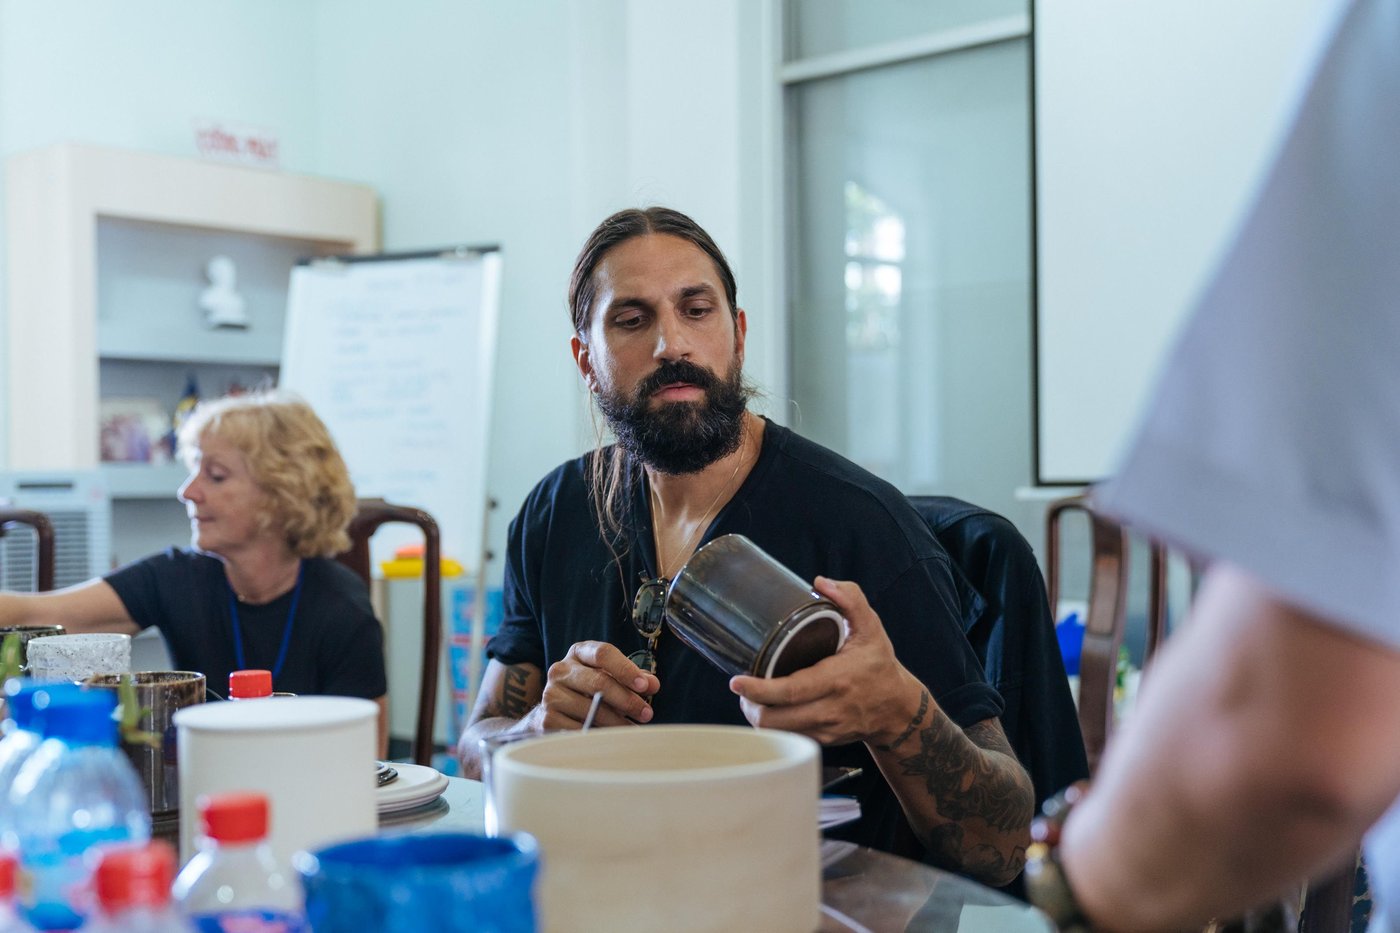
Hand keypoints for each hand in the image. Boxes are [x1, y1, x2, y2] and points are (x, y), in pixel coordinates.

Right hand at [528, 640, 660, 729]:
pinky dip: (597, 735)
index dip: (626, 669)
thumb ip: (633, 678)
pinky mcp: (546, 719)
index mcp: (578, 653)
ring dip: (616, 722)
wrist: (552, 711)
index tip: (645, 686)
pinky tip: (610, 739)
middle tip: (646, 713)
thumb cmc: (588, 691)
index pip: (603, 653)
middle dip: (627, 699)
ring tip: (632, 729)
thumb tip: (652, 684)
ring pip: (591, 709)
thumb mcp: (609, 677)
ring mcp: (551, 695)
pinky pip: (578, 729)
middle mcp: (560, 670)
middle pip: (598, 682)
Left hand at [728, 576, 924, 745]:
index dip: (759, 689)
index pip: (791, 691)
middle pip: (776, 719)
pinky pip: (789, 737)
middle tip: (740, 687)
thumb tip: (821, 583)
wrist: (898, 710)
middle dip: (750, 706)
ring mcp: (826, 729)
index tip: (736, 682)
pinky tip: (771, 709)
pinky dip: (775, 725)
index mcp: (837, 679)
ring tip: (751, 698)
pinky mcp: (824, 740)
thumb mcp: (871, 627)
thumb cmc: (879, 665)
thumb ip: (851, 599)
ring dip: (759, 717)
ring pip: (779, 732)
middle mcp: (830, 709)